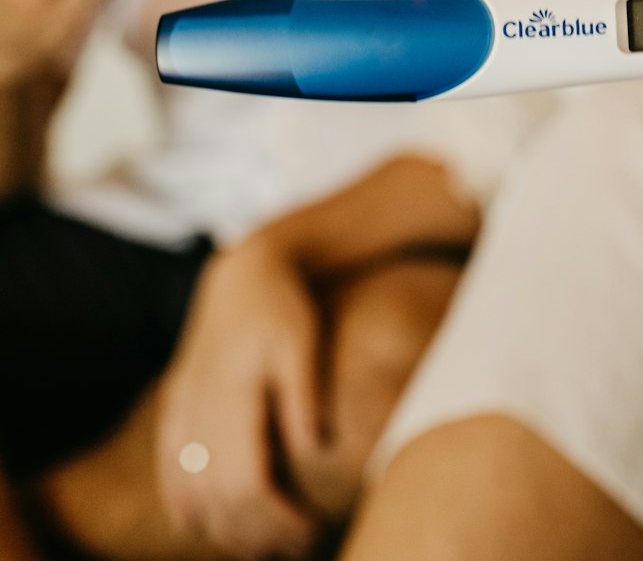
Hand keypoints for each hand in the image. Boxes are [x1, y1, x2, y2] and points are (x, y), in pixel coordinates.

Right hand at [155, 238, 323, 559]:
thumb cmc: (281, 306)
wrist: (242, 271)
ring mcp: (182, 406)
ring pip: (189, 488)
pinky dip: (179, 501)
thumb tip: (313, 452)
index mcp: (232, 393)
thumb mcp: (302, 343)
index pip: (247, 481)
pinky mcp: (175, 403)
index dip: (275, 518)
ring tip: (257, 546)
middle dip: (254, 533)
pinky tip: (195, 525)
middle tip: (293, 547)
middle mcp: (199, 406)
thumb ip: (304, 396)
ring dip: (219, 526)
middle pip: (218, 495)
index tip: (308, 530)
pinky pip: (167, 464)